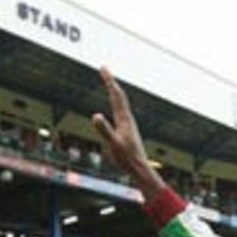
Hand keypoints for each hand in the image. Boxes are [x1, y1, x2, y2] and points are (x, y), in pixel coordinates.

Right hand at [93, 67, 164, 200]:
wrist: (140, 169)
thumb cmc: (127, 158)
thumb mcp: (113, 144)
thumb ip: (104, 130)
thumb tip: (95, 115)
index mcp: (124, 119)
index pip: (116, 95)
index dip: (109, 81)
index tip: (103, 67)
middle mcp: (127, 119)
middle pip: (119, 96)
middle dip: (110, 81)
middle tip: (104, 69)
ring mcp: (128, 125)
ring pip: (121, 103)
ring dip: (114, 91)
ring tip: (110, 84)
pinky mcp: (127, 131)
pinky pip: (120, 112)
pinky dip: (116, 104)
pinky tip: (116, 108)